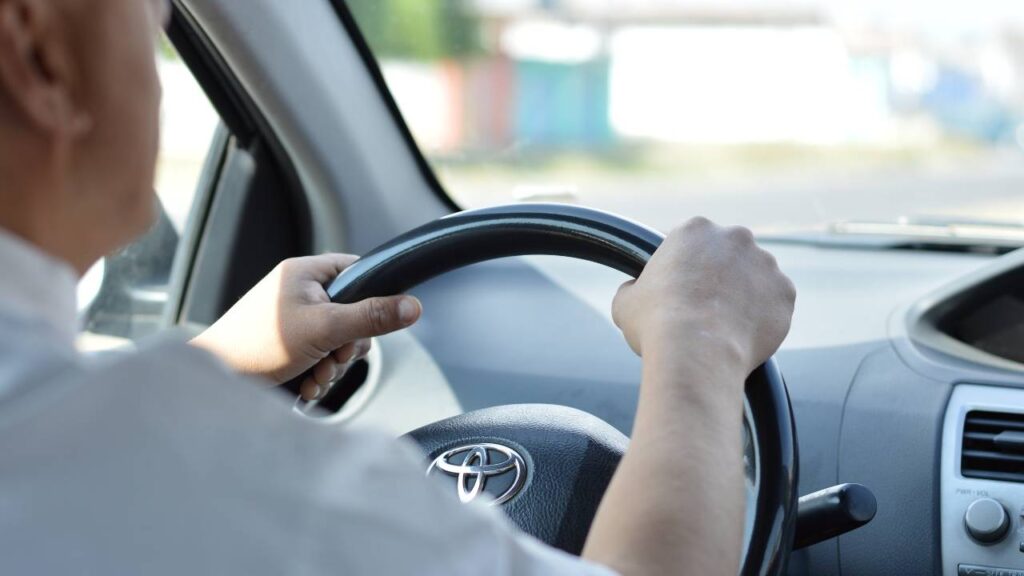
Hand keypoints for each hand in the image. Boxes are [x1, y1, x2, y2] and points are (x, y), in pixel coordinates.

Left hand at [191, 254, 420, 399]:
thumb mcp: (325, 328)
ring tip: (313, 376)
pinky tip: (305, 384)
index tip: (368, 324)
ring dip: (333, 366)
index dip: (371, 298)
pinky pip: (320, 357)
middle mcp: (299, 292)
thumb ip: (371, 317)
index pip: (358, 272)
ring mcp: (293, 320)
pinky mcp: (288, 346)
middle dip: (347, 347)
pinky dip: (318, 375)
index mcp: (305, 273)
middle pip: (353, 314)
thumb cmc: (256, 346)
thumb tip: (413, 307)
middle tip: (332, 357)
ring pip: (338, 341)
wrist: (214, 381)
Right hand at [611, 217, 794, 374]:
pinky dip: (764, 316)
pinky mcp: (785, 292)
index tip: (680, 287)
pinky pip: (775, 303)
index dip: (684, 266)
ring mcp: (765, 263)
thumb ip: (633, 288)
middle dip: (720, 275)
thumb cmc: (656, 324)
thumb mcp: (625, 301)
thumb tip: (633, 292)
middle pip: (728, 254)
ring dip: (745, 294)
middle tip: (704, 306)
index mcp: (695, 229)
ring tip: (726, 326)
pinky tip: (744, 334)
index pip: (691, 241)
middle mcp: (735, 237)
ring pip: (755, 277)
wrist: (696, 352)